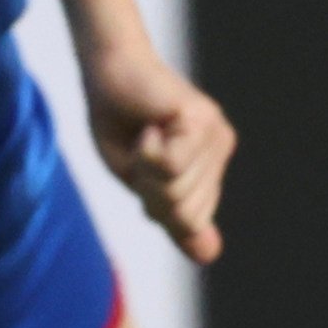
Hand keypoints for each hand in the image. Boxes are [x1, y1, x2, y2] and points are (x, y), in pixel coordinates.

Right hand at [83, 42, 234, 264]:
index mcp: (209, 169)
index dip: (154, 206)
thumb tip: (211, 255)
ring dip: (144, 169)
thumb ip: (177, 221)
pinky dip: (145, 152)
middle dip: (149, 191)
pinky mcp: (200, 118)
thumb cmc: (119, 124)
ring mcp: (215, 133)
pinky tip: (149, 126)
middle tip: (142, 150)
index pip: (191, 224)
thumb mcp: (142, 185)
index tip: (143, 169)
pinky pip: (170, 165)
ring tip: (145, 135)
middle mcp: (221, 150)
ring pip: (176, 191)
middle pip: (185, 213)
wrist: (106, 72)